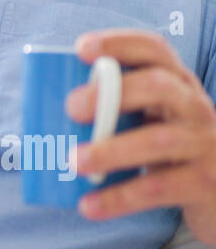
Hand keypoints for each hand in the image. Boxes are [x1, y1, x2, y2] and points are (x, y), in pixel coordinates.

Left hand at [66, 30, 215, 244]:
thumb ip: (119, 110)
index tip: (81, 49)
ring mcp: (204, 145)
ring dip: (111, 150)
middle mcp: (194, 107)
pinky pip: (158, 188)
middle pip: (160, 85)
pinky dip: (120, 198)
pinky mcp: (203, 184)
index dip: (119, 43)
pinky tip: (89, 205)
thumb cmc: (172, 149)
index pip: (154, 49)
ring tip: (73, 161)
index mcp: (178, 83)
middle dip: (113, 92)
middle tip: (72, 108)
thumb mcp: (154, 119)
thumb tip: (49, 115)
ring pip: (159, 140)